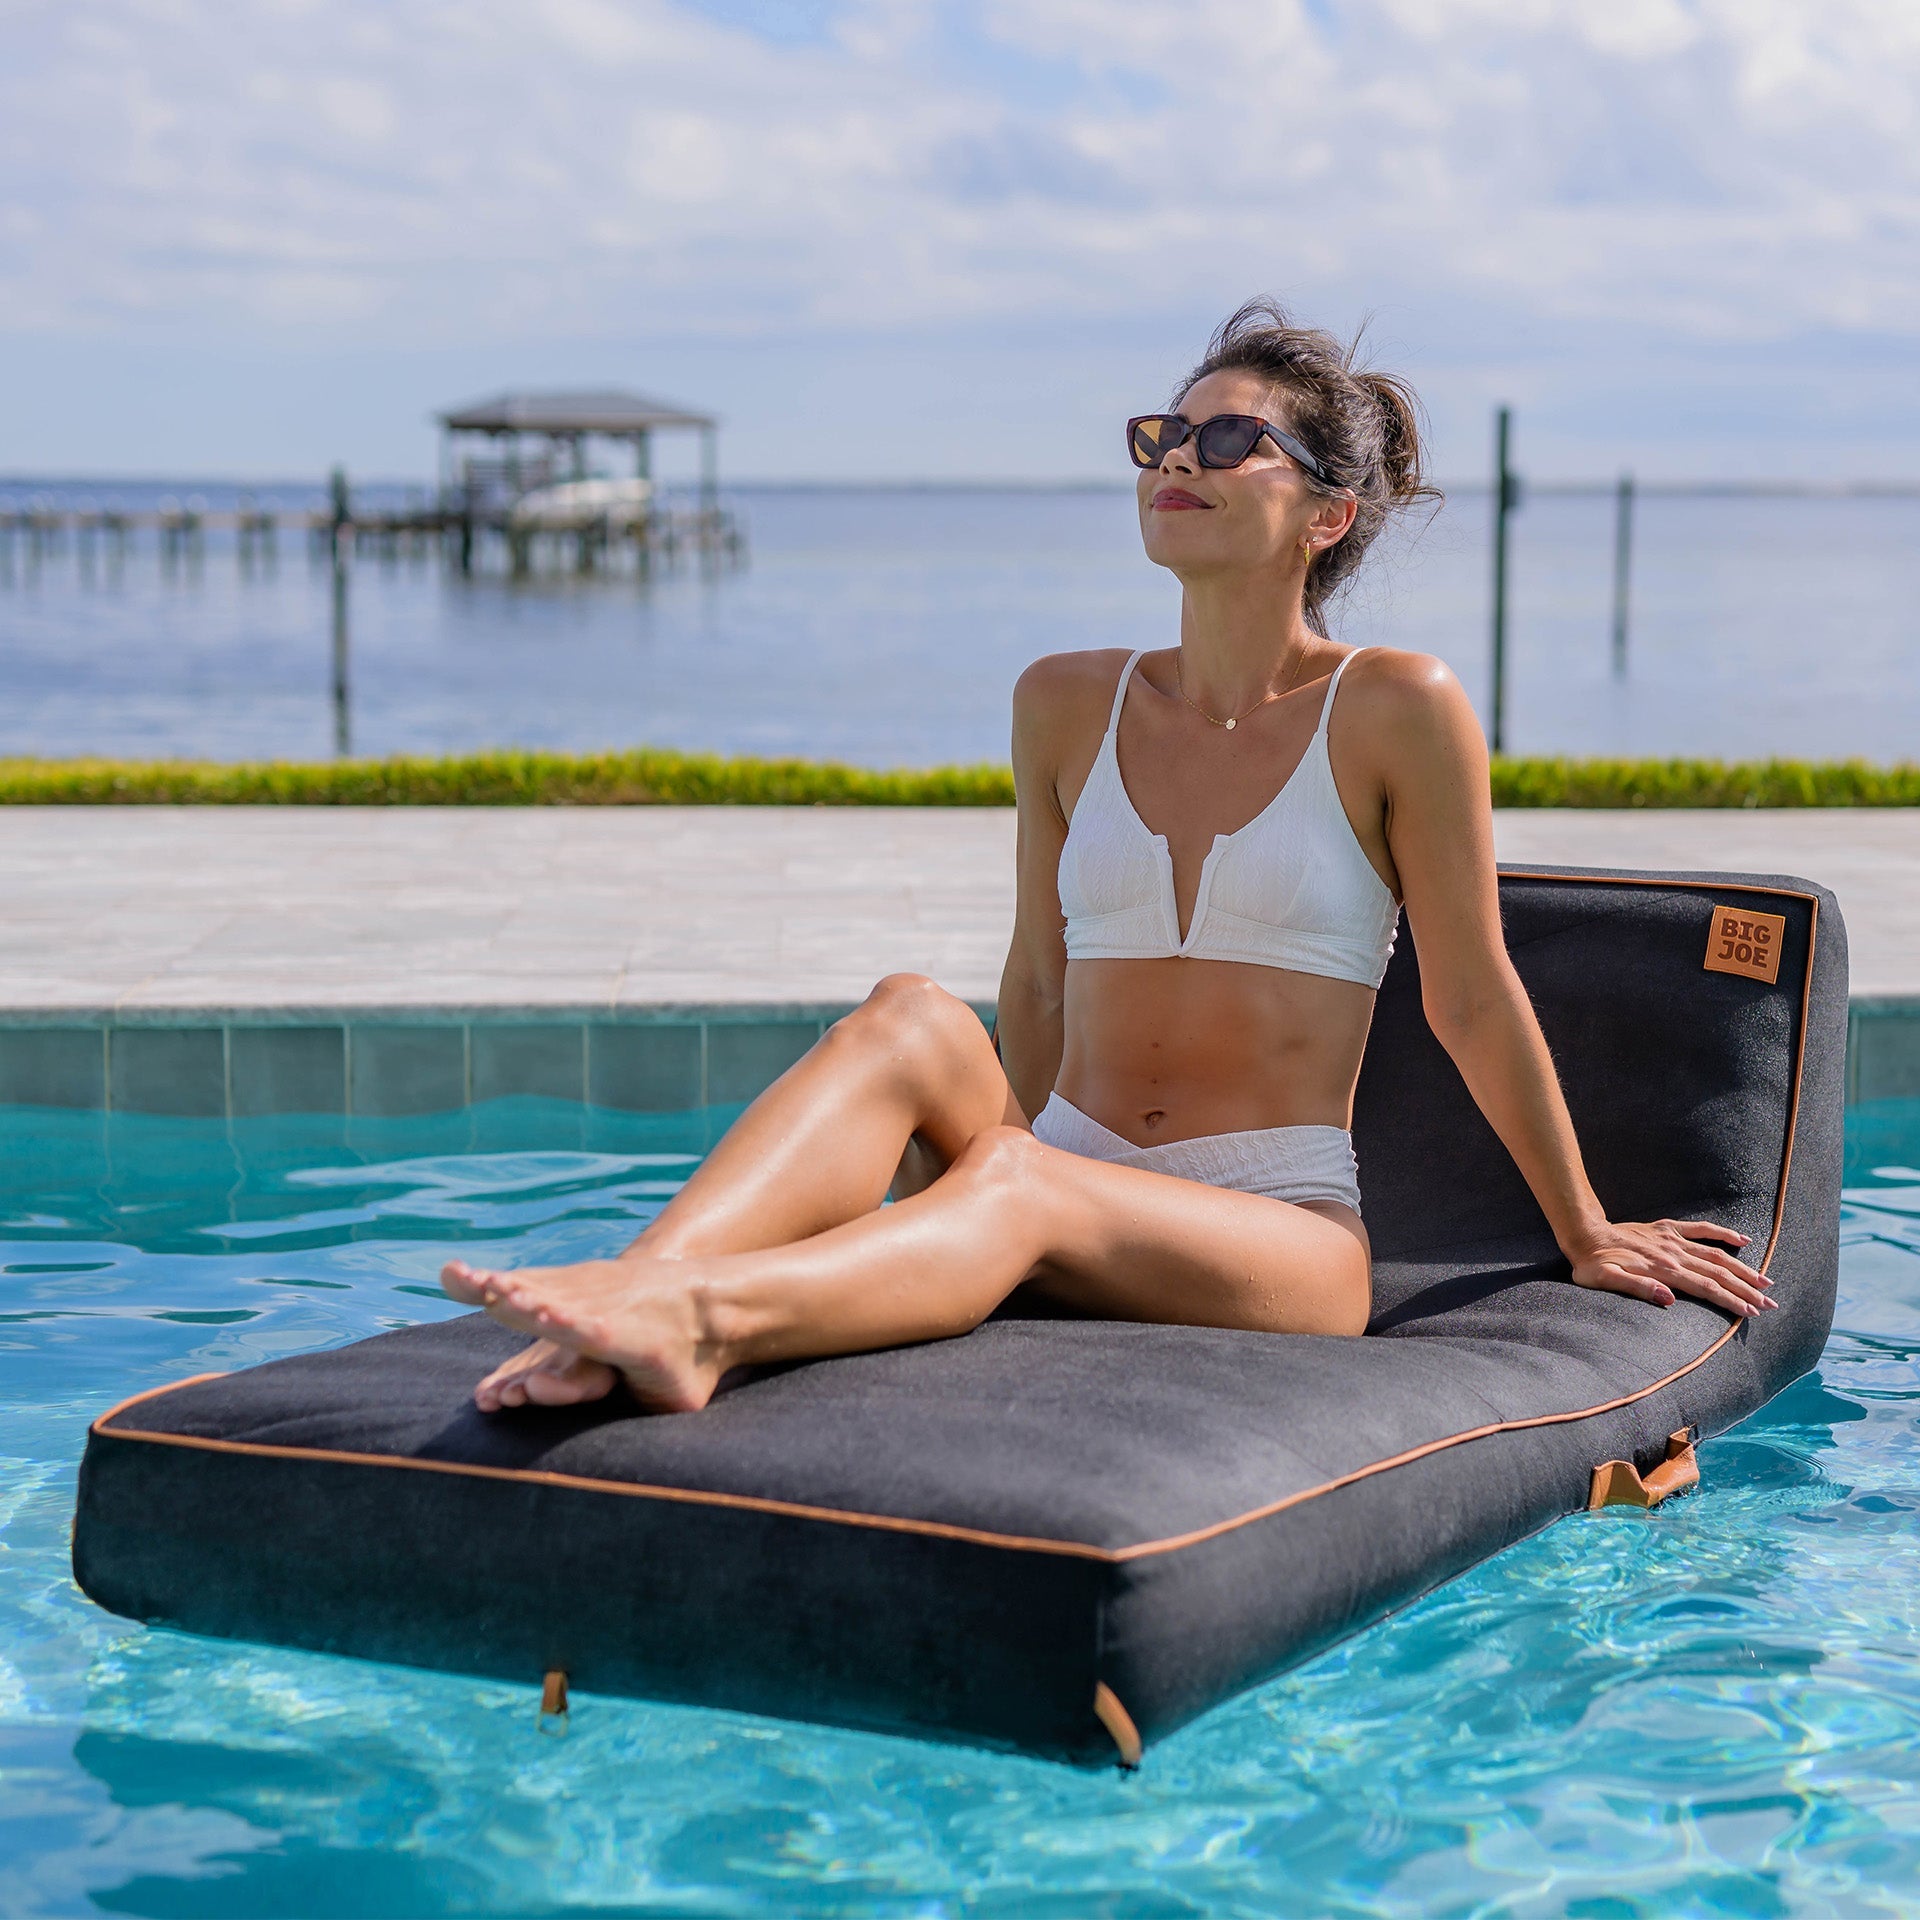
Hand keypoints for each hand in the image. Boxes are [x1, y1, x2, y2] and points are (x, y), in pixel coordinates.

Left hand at [1566, 1218, 1773, 1317]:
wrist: (1584, 1233)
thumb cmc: (1593, 1264)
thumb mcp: (1606, 1281)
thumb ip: (1638, 1289)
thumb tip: (1669, 1299)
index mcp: (1662, 1270)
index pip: (1705, 1288)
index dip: (1730, 1300)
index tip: (1751, 1312)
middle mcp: (1673, 1254)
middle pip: (1718, 1273)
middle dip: (1746, 1289)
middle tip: (1770, 1303)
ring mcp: (1672, 1239)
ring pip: (1716, 1254)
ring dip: (1742, 1268)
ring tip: (1765, 1281)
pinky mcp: (1668, 1228)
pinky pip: (1701, 1229)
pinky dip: (1723, 1233)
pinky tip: (1743, 1239)